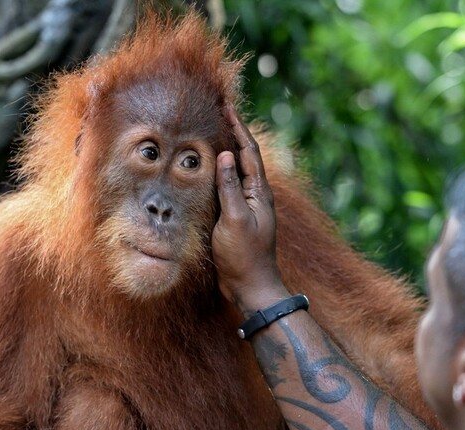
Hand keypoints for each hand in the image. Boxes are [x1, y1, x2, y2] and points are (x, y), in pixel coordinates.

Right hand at [212, 105, 288, 310]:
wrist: (250, 287)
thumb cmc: (244, 256)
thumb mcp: (235, 219)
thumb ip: (230, 187)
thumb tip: (226, 155)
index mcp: (259, 192)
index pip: (248, 152)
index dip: (238, 128)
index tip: (227, 107)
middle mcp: (255, 196)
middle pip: (243, 157)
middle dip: (232, 133)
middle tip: (218, 113)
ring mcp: (245, 206)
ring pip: (234, 171)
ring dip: (224, 151)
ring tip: (209, 132)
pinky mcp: (234, 217)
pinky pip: (226, 188)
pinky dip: (216, 174)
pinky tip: (204, 170)